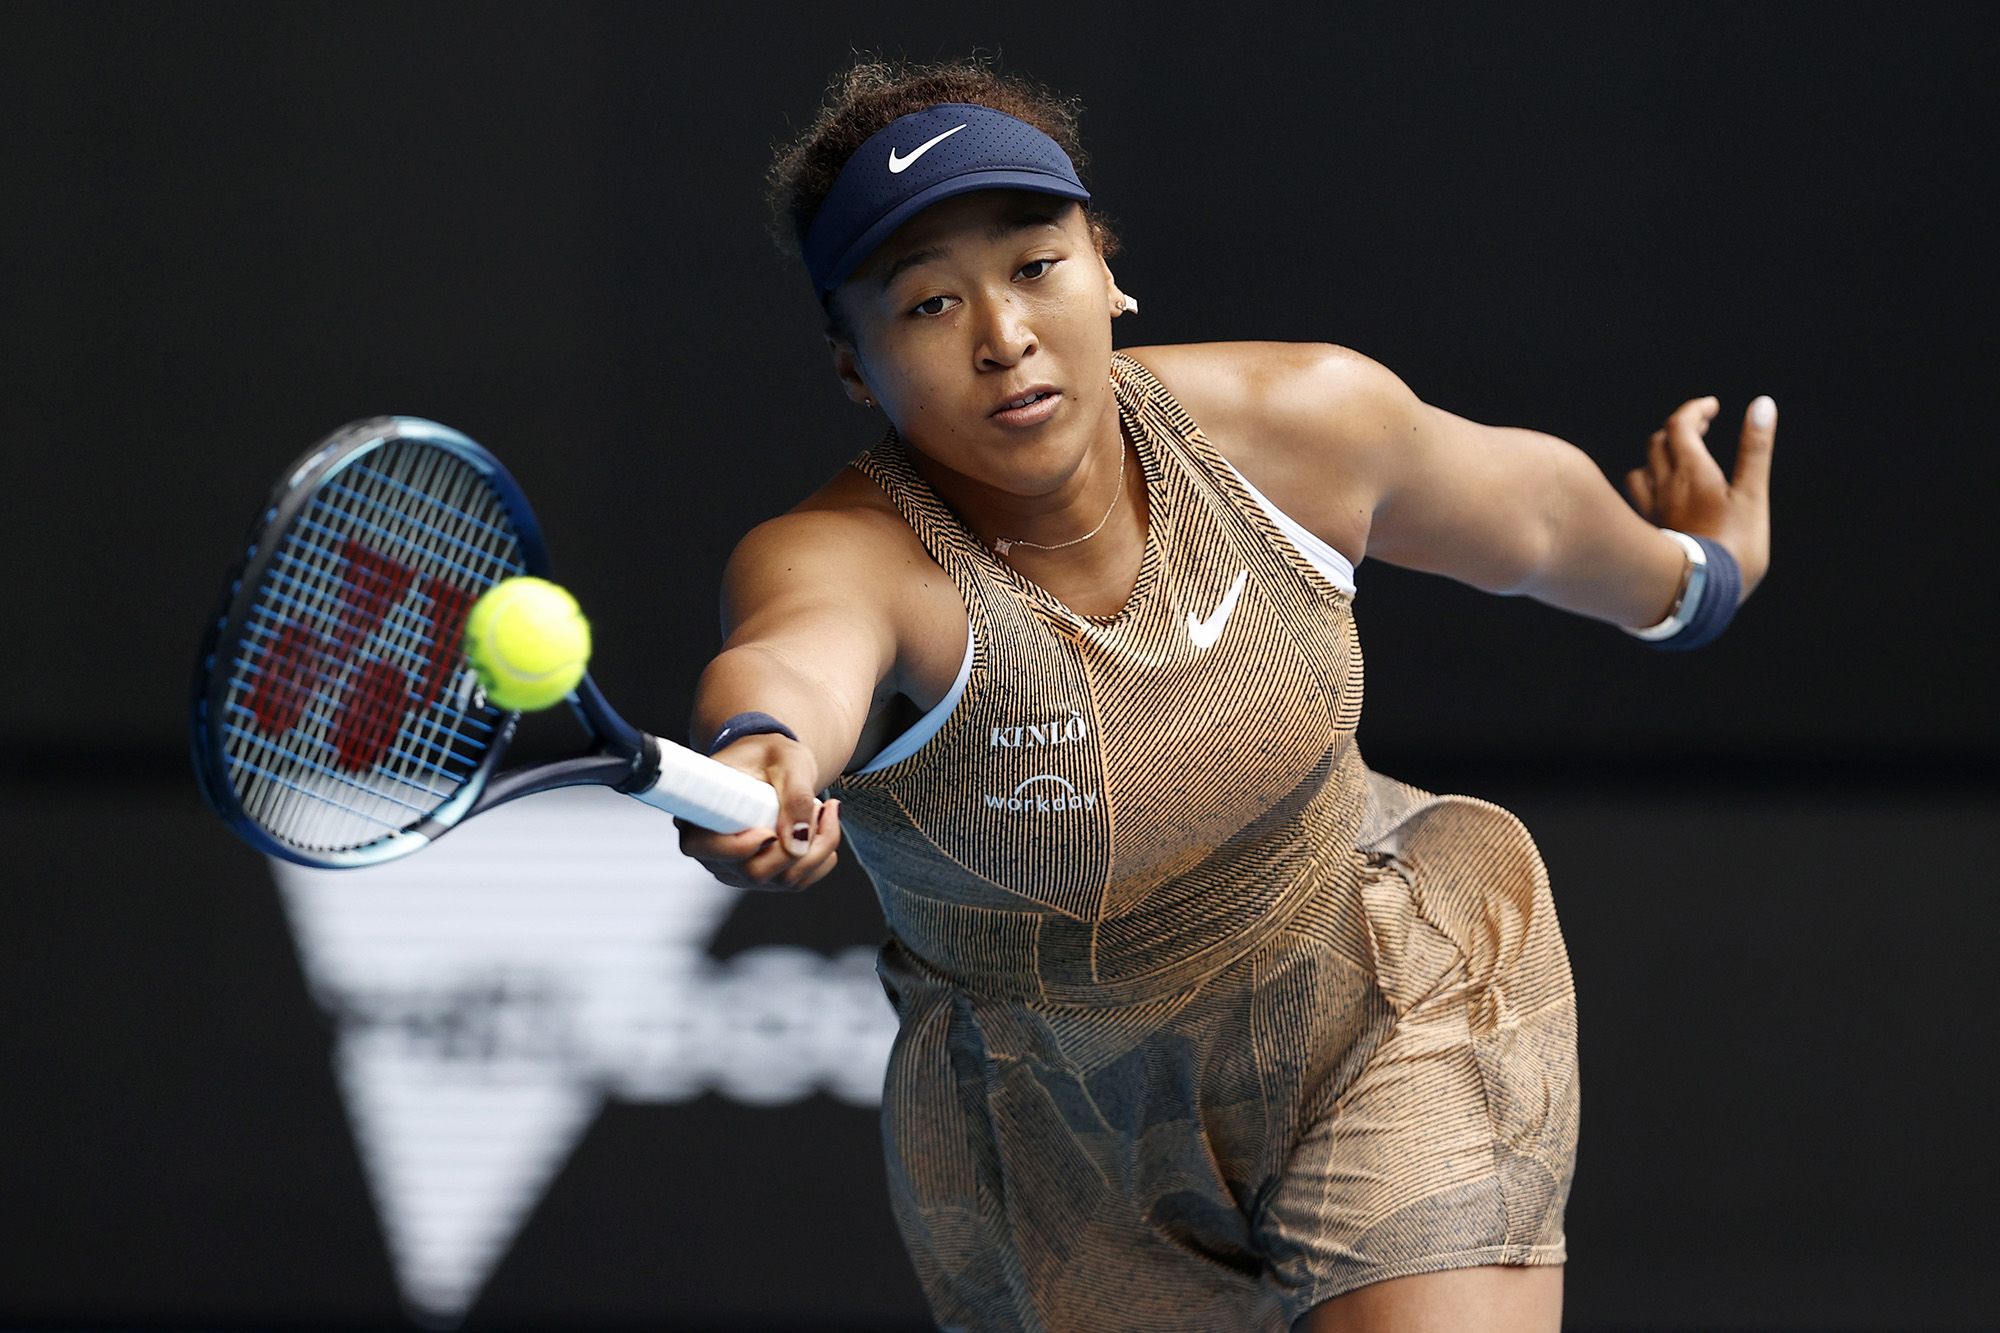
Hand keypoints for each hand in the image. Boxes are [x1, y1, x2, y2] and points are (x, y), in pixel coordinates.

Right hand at [676, 733, 841, 890]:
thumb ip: (795, 797)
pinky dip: (822, 856)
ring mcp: (738, 869)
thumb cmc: (772, 755)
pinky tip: (824, 827)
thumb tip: (797, 845)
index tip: (769, 829)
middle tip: (820, 805)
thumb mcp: (789, 762)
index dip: (738, 847)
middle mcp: (714, 850)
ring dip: (819, 847)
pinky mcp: (764, 876)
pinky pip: (799, 881)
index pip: (705, 848)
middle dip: (800, 844)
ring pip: (785, 880)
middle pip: (756, 872)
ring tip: (823, 808)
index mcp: (702, 813)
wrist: (773, 764)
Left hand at [1626, 395, 1776, 599]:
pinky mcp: (1645, 532)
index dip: (1694, 410)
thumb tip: (1763, 405)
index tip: (1711, 407)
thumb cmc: (1732, 545)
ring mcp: (1650, 510)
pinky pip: (1638, 499)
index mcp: (1690, 472)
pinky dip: (1649, 486)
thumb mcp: (1752, 495)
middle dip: (1680, 429)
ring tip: (1679, 460)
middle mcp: (1663, 486)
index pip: (1680, 425)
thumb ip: (1755, 449)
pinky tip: (1662, 496)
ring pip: (1641, 471)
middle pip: (1659, 443)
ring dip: (1658, 458)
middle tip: (1703, 426)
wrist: (1697, 595)